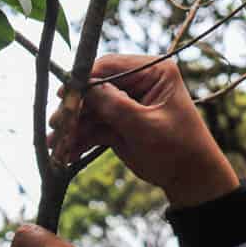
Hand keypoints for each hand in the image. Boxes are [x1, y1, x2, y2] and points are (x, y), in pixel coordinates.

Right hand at [51, 55, 238, 207]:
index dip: (84, 79)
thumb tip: (81, 87)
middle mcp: (137, 83)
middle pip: (95, 88)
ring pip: (90, 110)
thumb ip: (114, 105)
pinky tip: (67, 152)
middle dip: (75, 108)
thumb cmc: (178, 148)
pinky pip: (93, 127)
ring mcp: (126, 103)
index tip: (64, 93)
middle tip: (56, 123)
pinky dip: (80, 139)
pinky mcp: (118, 123)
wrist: (190, 180)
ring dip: (72, 127)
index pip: (110, 66)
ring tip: (55, 144)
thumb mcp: (145, 126)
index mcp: (153, 72)